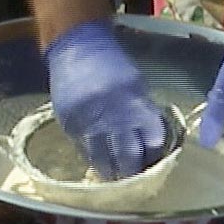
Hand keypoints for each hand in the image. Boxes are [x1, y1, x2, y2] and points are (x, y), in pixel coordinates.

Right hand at [44, 21, 168, 179]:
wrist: (76, 47)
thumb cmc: (110, 63)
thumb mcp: (135, 83)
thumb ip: (142, 110)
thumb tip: (151, 139)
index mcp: (134, 101)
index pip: (152, 139)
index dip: (154, 155)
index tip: (154, 162)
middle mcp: (112, 113)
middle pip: (128, 155)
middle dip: (134, 170)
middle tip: (136, 177)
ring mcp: (88, 120)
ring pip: (102, 159)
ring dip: (111, 171)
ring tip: (116, 176)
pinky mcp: (69, 123)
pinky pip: (83, 150)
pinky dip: (92, 158)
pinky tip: (98, 162)